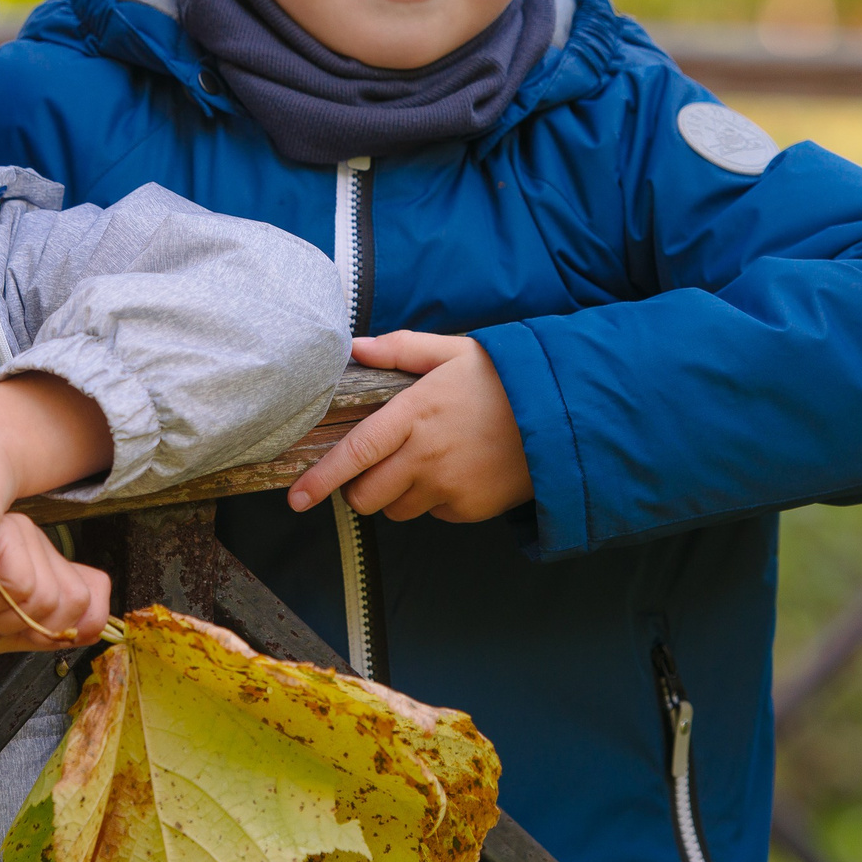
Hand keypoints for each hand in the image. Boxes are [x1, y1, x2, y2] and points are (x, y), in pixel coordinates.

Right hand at [0, 514, 110, 654]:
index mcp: (37, 561)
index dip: (51, 628)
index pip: (90, 595)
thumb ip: (47, 627)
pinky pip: (23, 581)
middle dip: (27, 625)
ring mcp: (14, 531)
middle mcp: (30, 540)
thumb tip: (95, 627)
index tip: (6, 621)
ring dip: (5, 613)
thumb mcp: (2, 629)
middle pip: (74, 599)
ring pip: (48, 594)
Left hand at [287, 332, 531, 522]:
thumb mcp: (454, 351)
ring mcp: (449, 487)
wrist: (565, 415)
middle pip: (367, 494)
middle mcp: (427, 456)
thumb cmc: (504, 378)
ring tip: (425, 462)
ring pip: (397, 509)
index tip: (296, 497)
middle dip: (358, 489)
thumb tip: (355, 347)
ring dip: (397, 494)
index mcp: (416, 414)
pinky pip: (433, 514)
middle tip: (374, 467)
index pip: (357, 452)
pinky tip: (457, 471)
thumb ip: (401, 349)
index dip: (322, 478)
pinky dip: (434, 501)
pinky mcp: (469, 509)